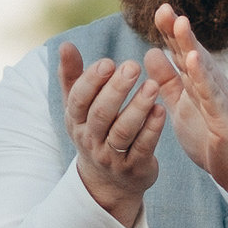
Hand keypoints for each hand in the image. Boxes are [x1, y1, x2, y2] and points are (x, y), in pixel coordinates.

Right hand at [59, 41, 167, 227]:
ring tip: (153, 85)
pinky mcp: (134, 168)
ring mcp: (112, 156)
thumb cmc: (94, 131)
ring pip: (123, 131)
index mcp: (76, 121)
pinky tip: (162, 109)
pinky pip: (143, 147)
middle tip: (133, 66)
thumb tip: (65, 44)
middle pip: (101, 114)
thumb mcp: (79, 107)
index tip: (108, 61)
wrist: (108, 183)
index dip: (92, 81)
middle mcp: (90, 140)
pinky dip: (152, 129)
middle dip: (117, 89)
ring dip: (138, 107)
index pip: (79, 99)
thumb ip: (73, 76)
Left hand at [150, 3, 227, 223]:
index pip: (183, 54)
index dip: (171, 33)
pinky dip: (203, 79)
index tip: (159, 10)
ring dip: (192, 47)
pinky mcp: (225, 120)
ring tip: (180, 26)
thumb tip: (150, 52)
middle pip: (194, 55)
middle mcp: (212, 86)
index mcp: (199, 84)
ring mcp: (221, 101)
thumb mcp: (182, 106)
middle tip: (165, 9)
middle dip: (180, 32)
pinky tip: (193, 62)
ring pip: (204, 71)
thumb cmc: (210, 137)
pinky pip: (212, 97)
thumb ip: (168, 81)